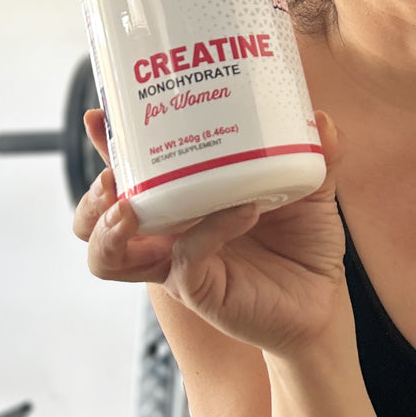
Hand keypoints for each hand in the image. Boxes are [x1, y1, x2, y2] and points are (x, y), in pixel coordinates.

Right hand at [72, 109, 346, 355]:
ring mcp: (177, 262)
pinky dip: (209, 229)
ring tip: (129, 209)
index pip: (131, 169)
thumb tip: (321, 118)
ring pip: (110, 256)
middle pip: (95, 219)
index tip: (99, 115)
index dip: (107, 144)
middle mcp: (168, 231)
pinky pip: (185, 258)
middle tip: (111, 176)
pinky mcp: (198, 288)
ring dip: (109, 230)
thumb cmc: (303, 242)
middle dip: (92, 197)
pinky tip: (243, 210)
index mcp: (182, 197)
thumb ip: (319, 152)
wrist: (323, 301)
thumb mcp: (311, 188)